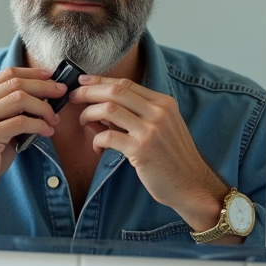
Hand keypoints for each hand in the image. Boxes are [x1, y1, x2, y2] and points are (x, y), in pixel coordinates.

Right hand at [0, 67, 67, 231]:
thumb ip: (8, 112)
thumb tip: (41, 101)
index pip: (7, 74)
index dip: (32, 73)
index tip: (51, 77)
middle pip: (15, 83)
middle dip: (43, 86)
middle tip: (61, 93)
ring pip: (19, 99)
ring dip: (43, 107)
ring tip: (54, 119)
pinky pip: (20, 122)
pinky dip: (39, 124)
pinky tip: (46, 131)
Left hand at [69, 75, 231, 235]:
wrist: (191, 184)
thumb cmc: (173, 158)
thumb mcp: (162, 128)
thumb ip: (136, 116)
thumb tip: (100, 110)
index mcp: (164, 103)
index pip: (126, 84)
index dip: (100, 81)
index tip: (83, 83)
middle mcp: (159, 112)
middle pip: (115, 91)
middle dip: (89, 92)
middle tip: (74, 98)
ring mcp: (151, 130)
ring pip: (109, 109)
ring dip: (89, 114)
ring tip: (84, 123)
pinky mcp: (141, 150)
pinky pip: (107, 137)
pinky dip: (96, 141)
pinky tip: (96, 149)